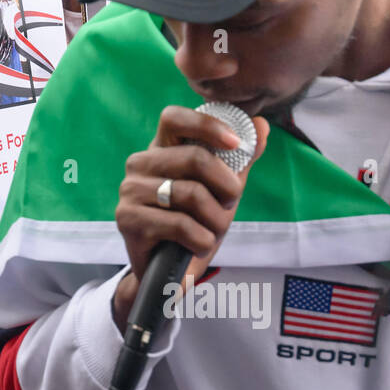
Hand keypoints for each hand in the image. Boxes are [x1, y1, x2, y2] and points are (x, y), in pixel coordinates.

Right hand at [110, 106, 269, 331]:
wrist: (168, 271)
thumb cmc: (194, 223)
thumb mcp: (222, 190)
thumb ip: (239, 159)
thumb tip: (261, 125)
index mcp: (160, 149)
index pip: (174, 118)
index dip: (206, 125)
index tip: (235, 143)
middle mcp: (139, 164)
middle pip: (194, 158)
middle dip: (226, 185)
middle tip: (231, 202)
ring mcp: (130, 191)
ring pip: (191, 194)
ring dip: (216, 219)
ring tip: (212, 230)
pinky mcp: (128, 219)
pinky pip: (181, 225)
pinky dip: (202, 239)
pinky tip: (198, 245)